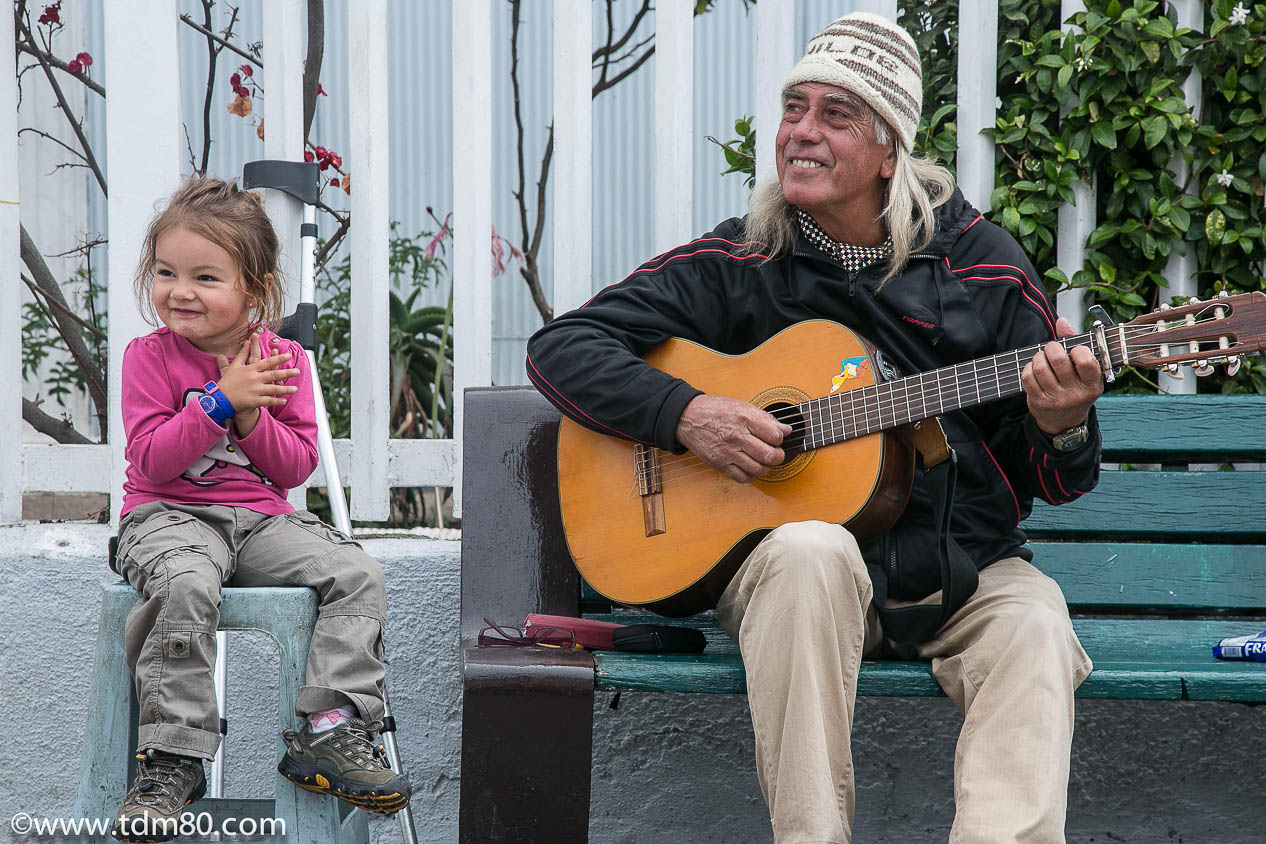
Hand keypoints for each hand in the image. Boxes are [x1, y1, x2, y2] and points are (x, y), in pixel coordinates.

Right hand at [215, 334, 301, 435]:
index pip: (267, 362)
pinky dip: (277, 400)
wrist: (220, 399)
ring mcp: (255, 390)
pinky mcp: (254, 401)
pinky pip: (268, 401)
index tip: (288, 355)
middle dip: (287, 373)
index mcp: (250, 369)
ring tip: (295, 389)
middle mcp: (254, 379)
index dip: (278, 359)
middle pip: (274, 375)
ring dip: (286, 389)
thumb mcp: (234, 366)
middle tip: (298, 371)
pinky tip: (285, 400)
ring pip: (274, 389)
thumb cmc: (227, 382)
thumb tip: (247, 342)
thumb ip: (242, 354)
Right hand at [675, 394, 792, 483]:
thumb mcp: (742, 406)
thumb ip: (766, 419)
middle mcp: (736, 436)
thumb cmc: (716, 410)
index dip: (780, 439)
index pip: (774, 436)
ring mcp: (727, 452)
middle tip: (776, 454)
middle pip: (769, 455)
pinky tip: (752, 468)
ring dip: (766, 468)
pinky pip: (743, 477)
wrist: (688, 418)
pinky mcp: (720, 464)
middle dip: (778, 457)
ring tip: (764, 461)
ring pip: (758, 469)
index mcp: (744, 418)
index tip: (777, 439)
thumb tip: (786, 430)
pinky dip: (752, 476)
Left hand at [1021, 316, 1103, 434]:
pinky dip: (1029, 368)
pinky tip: (1034, 368)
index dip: (1077, 350)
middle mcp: (1075, 394)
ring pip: (1040, 367)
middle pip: (1058, 360)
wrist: (1064, 422)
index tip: (1074, 350)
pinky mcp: (1038, 402)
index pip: (1085, 361)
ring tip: (1042, 357)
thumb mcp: (1086, 373)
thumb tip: (1061, 321)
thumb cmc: (1077, 388)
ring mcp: (1055, 399)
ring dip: (1038, 357)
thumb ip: (1077, 344)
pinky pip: (1028, 377)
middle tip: (1051, 348)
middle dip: (1052, 347)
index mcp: (1092, 386)